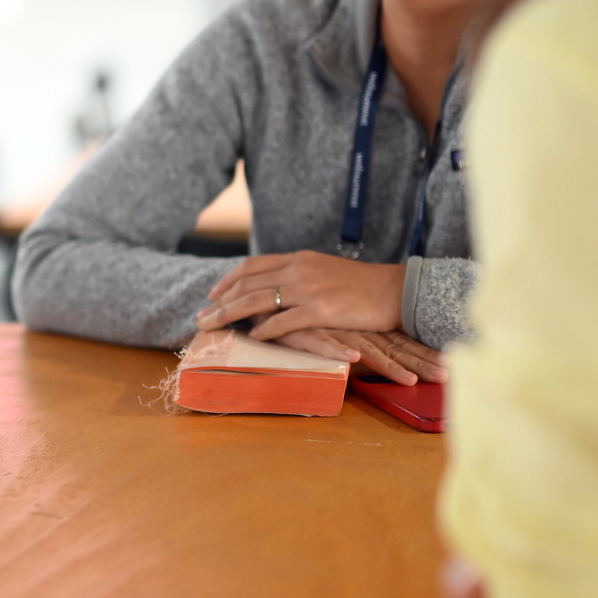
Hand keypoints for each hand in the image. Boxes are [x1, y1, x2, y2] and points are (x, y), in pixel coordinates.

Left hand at [195, 251, 403, 338]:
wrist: (396, 291)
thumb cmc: (362, 286)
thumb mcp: (324, 271)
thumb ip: (299, 276)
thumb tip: (276, 287)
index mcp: (298, 259)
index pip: (252, 266)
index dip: (227, 281)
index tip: (211, 295)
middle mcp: (299, 270)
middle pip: (247, 284)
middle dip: (219, 302)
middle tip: (201, 318)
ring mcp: (308, 289)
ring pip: (257, 301)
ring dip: (229, 315)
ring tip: (212, 328)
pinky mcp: (320, 310)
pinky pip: (283, 321)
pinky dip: (263, 330)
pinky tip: (251, 338)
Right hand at [270, 327, 447, 384]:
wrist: (266, 291)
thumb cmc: (301, 313)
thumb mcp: (332, 326)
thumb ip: (350, 338)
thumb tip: (371, 353)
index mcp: (364, 326)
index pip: (399, 341)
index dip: (424, 353)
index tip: (451, 368)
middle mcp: (354, 327)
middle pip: (393, 346)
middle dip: (421, 361)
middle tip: (448, 375)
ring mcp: (334, 328)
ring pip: (367, 348)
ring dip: (391, 366)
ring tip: (414, 381)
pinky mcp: (309, 330)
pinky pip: (326, 344)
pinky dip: (339, 352)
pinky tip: (355, 360)